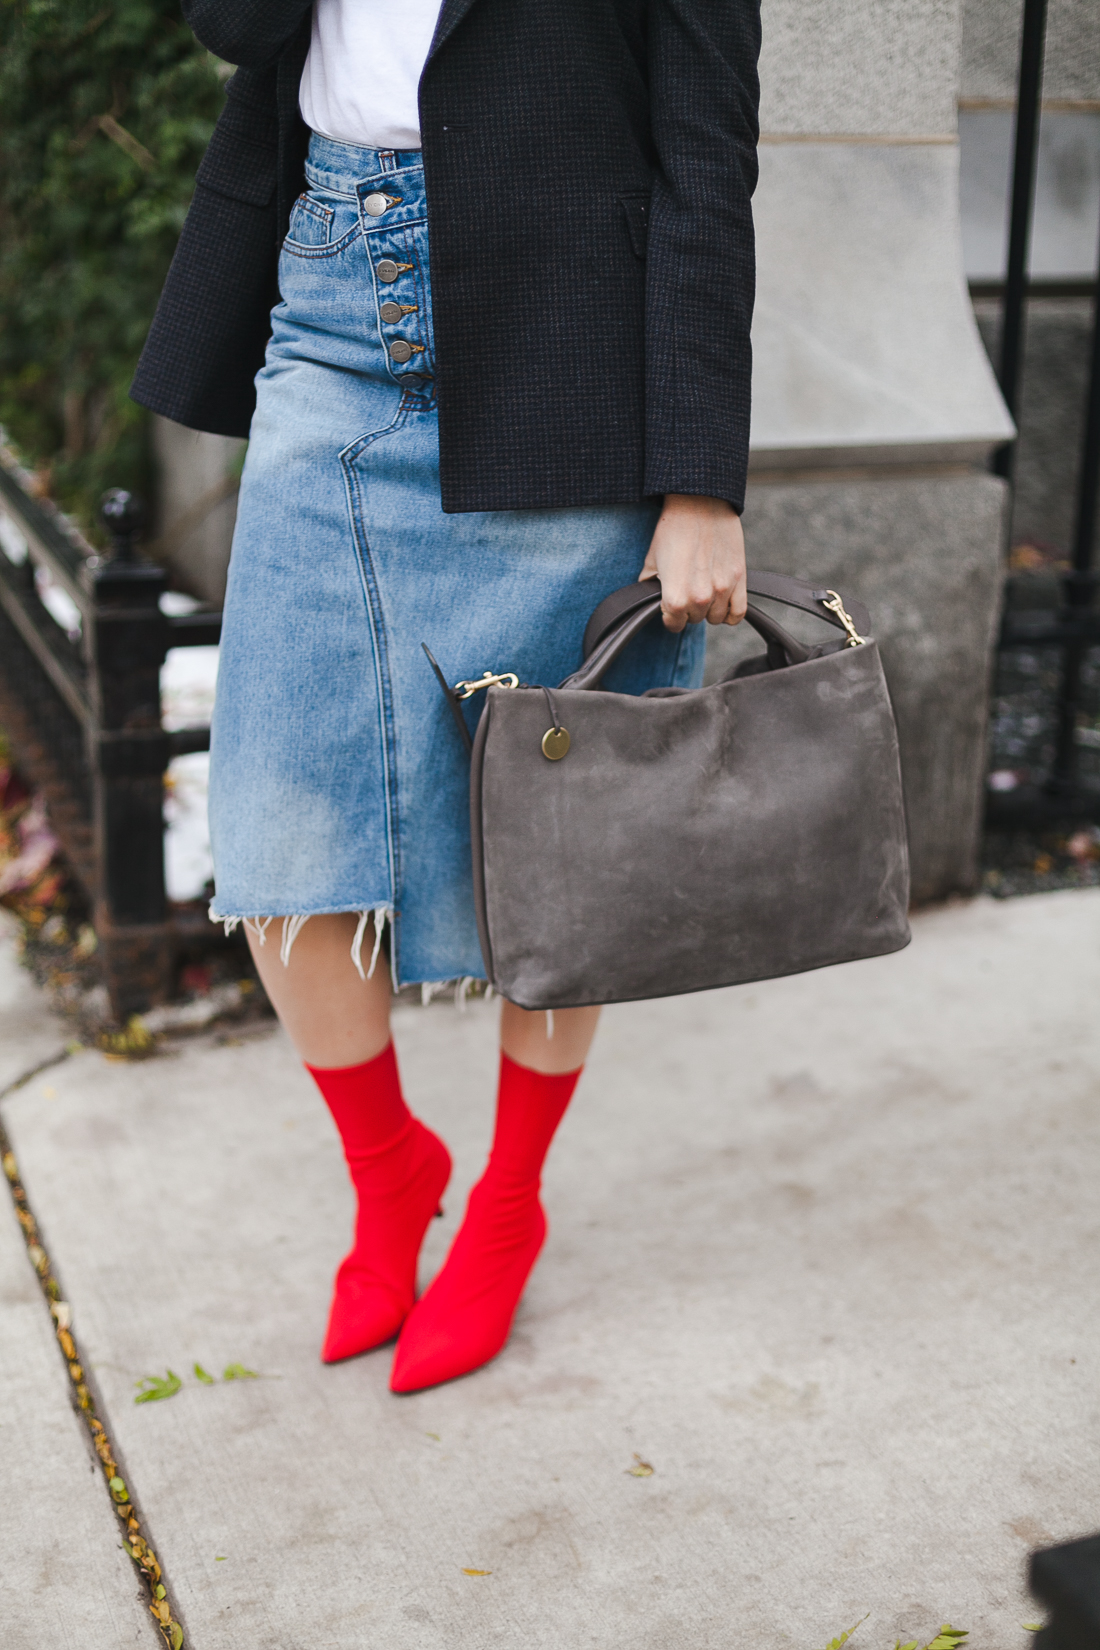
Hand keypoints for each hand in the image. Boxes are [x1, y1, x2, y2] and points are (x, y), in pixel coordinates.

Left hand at [639, 495, 746, 632]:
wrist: (698, 503)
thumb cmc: (672, 529)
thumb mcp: (650, 561)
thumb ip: (650, 588)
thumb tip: (652, 601)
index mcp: (675, 598)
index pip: (674, 625)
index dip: (670, 615)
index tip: (670, 604)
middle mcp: (699, 599)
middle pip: (695, 620)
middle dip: (689, 608)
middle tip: (687, 586)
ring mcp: (722, 590)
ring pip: (716, 618)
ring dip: (709, 608)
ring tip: (704, 589)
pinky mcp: (739, 579)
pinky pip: (739, 613)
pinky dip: (731, 613)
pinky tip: (723, 602)